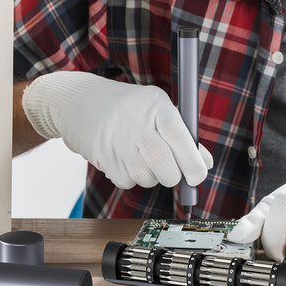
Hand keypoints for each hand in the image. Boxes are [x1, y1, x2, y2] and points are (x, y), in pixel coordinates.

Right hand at [22, 71, 212, 188]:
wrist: (79, 103)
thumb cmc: (127, 106)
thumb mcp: (156, 106)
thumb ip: (183, 133)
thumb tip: (206, 163)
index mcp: (157, 105)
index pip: (181, 140)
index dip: (194, 163)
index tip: (199, 175)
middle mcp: (138, 124)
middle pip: (168, 170)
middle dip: (173, 175)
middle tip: (170, 167)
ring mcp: (120, 144)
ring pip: (150, 180)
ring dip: (151, 175)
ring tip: (139, 152)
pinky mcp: (105, 161)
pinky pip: (129, 183)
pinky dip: (130, 176)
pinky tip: (122, 156)